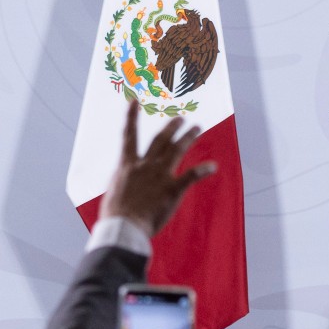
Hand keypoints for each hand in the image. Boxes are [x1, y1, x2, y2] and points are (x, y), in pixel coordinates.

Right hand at [99, 102, 216, 234]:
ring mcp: (159, 176)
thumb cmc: (115, 216)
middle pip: (160, 140)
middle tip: (181, 118)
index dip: (131, 116)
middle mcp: (144, 166)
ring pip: (176, 150)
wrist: (123, 227)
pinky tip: (213, 166)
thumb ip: (123, 182)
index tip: (133, 101)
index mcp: (126, 166)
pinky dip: (203, 170)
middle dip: (171, 126)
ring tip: (197, 128)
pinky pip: (191, 176)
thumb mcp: (115, 193)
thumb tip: (124, 179)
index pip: (128, 136)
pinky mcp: (171, 189)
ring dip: (188, 137)